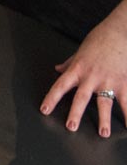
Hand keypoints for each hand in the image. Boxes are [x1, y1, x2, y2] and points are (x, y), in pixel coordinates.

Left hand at [41, 12, 126, 135]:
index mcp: (77, 69)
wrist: (120, 31)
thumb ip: (69, 63)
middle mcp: (91, 77)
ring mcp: (108, 80)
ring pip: (105, 103)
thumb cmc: (99, 40)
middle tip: (71, 126)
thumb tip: (57, 69)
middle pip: (81, 98)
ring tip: (102, 133)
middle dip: (76, 113)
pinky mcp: (124, 82)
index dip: (51, 98)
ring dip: (104, 119)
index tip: (45, 109)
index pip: (60, 86)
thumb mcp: (80, 52)